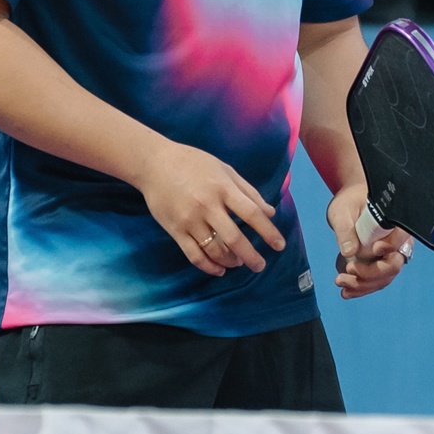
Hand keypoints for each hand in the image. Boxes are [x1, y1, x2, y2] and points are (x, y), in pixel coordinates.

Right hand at [133, 140, 285, 275]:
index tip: (279, 246)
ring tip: (238, 263)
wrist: (154, 164)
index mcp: (223, 188)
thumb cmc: (193, 163)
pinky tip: (219, 269)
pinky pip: (194, 254)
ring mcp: (190, 220)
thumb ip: (248, 191)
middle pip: (234, 237)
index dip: (268, 231)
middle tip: (260, 265)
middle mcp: (207, 205)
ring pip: (214, 249)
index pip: (251, 213)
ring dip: (230, 261)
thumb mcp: (225, 170)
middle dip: (250, 256)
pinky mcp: (175, 230)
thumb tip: (270, 212)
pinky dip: (208, 266)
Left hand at [326, 185, 411, 299]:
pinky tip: (346, 292)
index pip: (401, 238)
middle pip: (393, 265)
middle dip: (370, 274)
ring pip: (384, 278)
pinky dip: (361, 288)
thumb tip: (349, 252)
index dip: (391, 247)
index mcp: (395, 223)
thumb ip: (345, 229)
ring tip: (341, 284)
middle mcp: (398, 242)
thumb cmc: (349, 202)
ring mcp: (390, 256)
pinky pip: (375, 281)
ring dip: (363, 285)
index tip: (374, 250)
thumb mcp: (342, 211)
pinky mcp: (380, 265)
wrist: (350, 206)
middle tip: (347, 271)